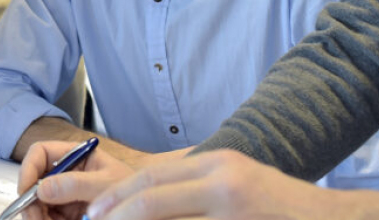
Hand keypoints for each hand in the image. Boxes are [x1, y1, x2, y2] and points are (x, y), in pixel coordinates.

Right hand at [18, 140, 134, 219]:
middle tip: (34, 217)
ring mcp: (65, 196)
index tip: (25, 190)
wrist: (149, 211)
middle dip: (30, 201)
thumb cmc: (136, 192)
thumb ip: (76, 184)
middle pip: (34, 182)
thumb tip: (42, 188)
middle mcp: (66, 174)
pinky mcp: (67, 215)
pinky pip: (48, 218)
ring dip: (37, 215)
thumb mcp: (107, 184)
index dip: (28, 168)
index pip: (40, 153)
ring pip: (37, 204)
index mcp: (75, 156)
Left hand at [86, 150, 378, 219]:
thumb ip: (197, 189)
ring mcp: (233, 208)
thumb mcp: (238, 184)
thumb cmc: (283, 209)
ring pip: (165, 219)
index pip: (152, 177)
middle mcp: (223, 181)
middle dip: (115, 217)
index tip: (95, 215)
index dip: (118, 198)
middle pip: (151, 197)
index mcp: (218, 164)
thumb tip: (148, 204)